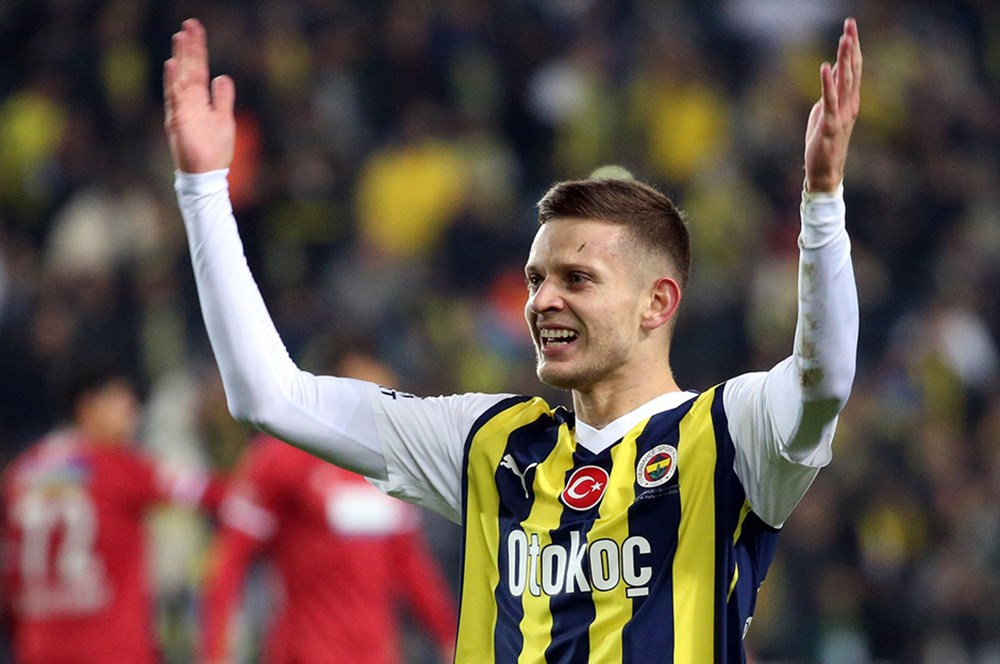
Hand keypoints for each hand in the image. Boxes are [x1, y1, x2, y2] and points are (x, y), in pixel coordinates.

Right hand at [163, 18, 235, 172]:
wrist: (207, 174)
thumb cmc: (214, 150)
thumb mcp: (224, 119)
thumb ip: (222, 98)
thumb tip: (222, 76)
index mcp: (200, 100)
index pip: (199, 69)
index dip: (198, 50)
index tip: (195, 29)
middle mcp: (188, 101)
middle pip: (189, 69)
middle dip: (189, 47)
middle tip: (189, 25)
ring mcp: (182, 110)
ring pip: (181, 78)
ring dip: (181, 58)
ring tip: (180, 38)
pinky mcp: (179, 121)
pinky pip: (175, 98)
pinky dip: (173, 81)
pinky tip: (172, 64)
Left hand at [804, 18, 861, 192]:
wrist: (825, 172)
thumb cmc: (824, 143)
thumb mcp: (825, 113)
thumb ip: (830, 93)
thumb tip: (830, 71)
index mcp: (849, 101)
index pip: (853, 69)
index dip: (852, 49)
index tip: (849, 28)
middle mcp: (849, 105)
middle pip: (852, 70)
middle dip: (851, 47)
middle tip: (850, 24)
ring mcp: (841, 115)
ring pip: (845, 82)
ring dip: (844, 59)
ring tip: (844, 39)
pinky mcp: (830, 125)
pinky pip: (829, 102)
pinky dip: (827, 84)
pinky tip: (825, 68)